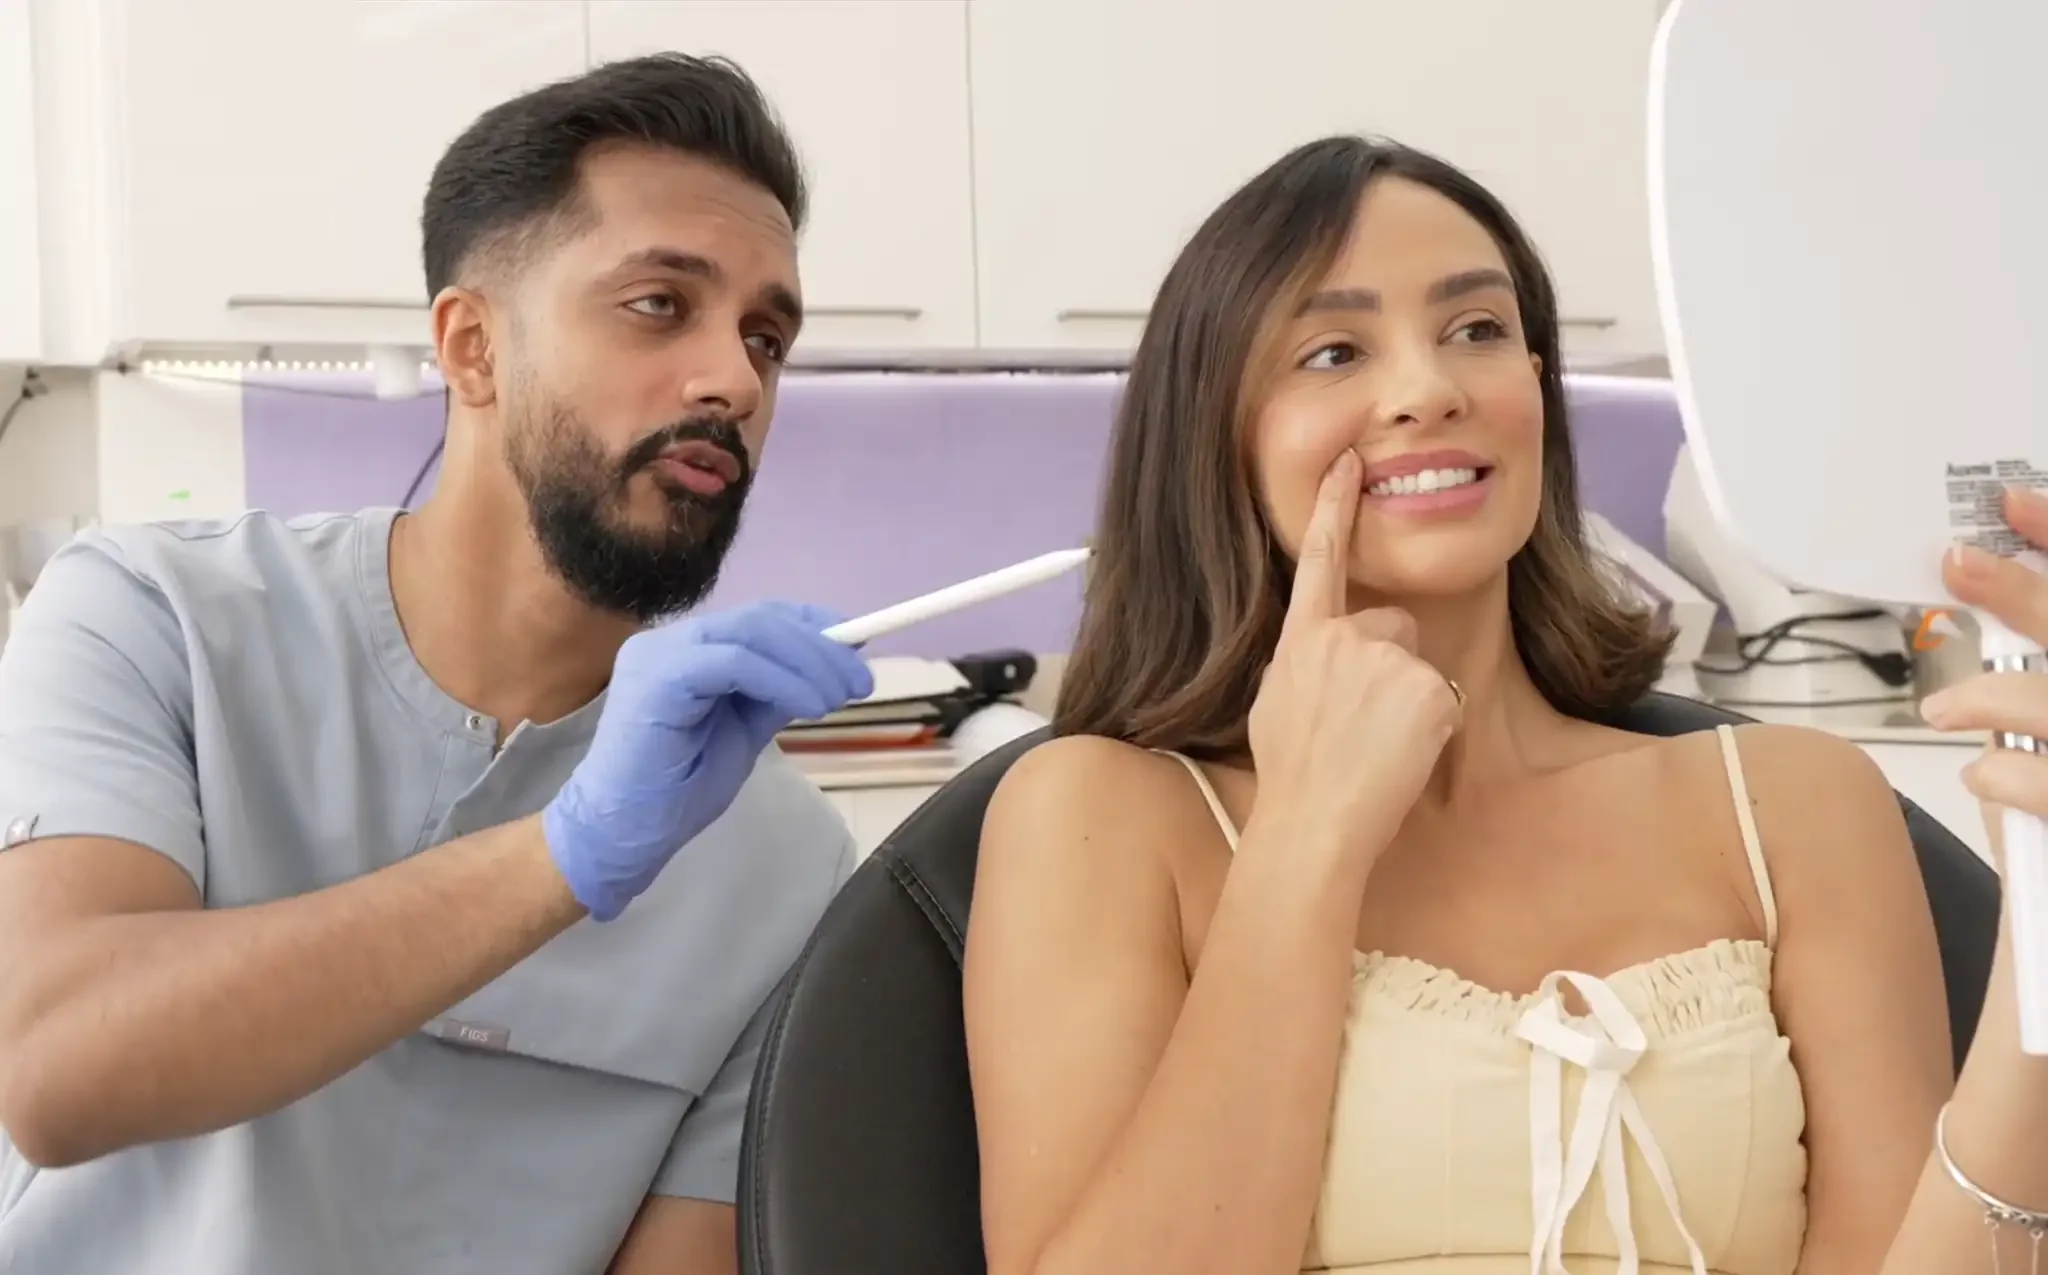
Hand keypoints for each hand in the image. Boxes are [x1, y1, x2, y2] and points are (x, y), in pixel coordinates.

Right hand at [542, 601, 873, 919]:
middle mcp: (668, 641)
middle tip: (862, 680)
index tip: (856, 642)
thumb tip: (830, 667)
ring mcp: (659, 654)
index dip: (811, 622)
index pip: (757, 617)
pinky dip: (781, 680)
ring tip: (843, 696)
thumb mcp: (743, 731)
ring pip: (750, 634)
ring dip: (809, 662)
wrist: (624, 834)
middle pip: (759, 620)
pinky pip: (734, 663)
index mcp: (686, 650)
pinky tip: (810, 706)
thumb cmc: (677, 790)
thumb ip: (775, 695)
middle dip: (820, 645)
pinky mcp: (658, 678)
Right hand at [1246, 450, 1462, 856]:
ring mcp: (1386, 660)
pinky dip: (1432, 730)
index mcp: (1300, 641)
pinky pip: (1444, 702)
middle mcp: (1342, 638)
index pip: (1318, 561)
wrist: (1312, 823)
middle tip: (1362, 727)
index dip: (1332, 508)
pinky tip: (1399, 756)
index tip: (1348, 463)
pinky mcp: (1426, 688)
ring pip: (1420, 668)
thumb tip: (1320, 660)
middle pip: (1393, 627)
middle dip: (1392, 668)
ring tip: (1375, 748)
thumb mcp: (1274, 706)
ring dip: (1411, 704)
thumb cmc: (1291, 779)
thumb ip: (1302, 665)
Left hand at [1921, 488, 2047, 839]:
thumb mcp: (2040, 735)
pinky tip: (1984, 773)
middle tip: (1958, 560)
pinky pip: (2047, 782)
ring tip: (1945, 710)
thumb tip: (1989, 621)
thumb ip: (2029, 690)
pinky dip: (2005, 771)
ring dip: (1992, 694)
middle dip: (2026, 592)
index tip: (2015, 503)